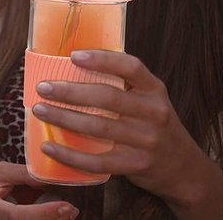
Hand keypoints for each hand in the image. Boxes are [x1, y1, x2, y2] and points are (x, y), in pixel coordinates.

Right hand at [0, 162, 78, 219]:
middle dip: (54, 219)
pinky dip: (46, 219)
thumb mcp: (0, 173)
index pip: (18, 216)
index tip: (65, 206)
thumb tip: (49, 175)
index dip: (43, 213)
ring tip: (69, 212)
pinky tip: (58, 216)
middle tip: (72, 209)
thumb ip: (23, 175)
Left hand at [32, 50, 207, 200]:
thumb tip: (71, 63)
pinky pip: (97, 161)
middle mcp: (153, 112)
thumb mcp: (147, 97)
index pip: (130, 67)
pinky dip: (70, 155)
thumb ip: (121, 82)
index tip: (74, 55)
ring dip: (64, 118)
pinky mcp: (134, 165)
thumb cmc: (152, 122)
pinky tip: (49, 146)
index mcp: (153, 89)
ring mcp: (145, 141)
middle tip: (43, 87)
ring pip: (98, 127)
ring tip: (40, 110)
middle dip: (70, 91)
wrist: (183, 167)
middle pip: (107, 97)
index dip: (102, 59)